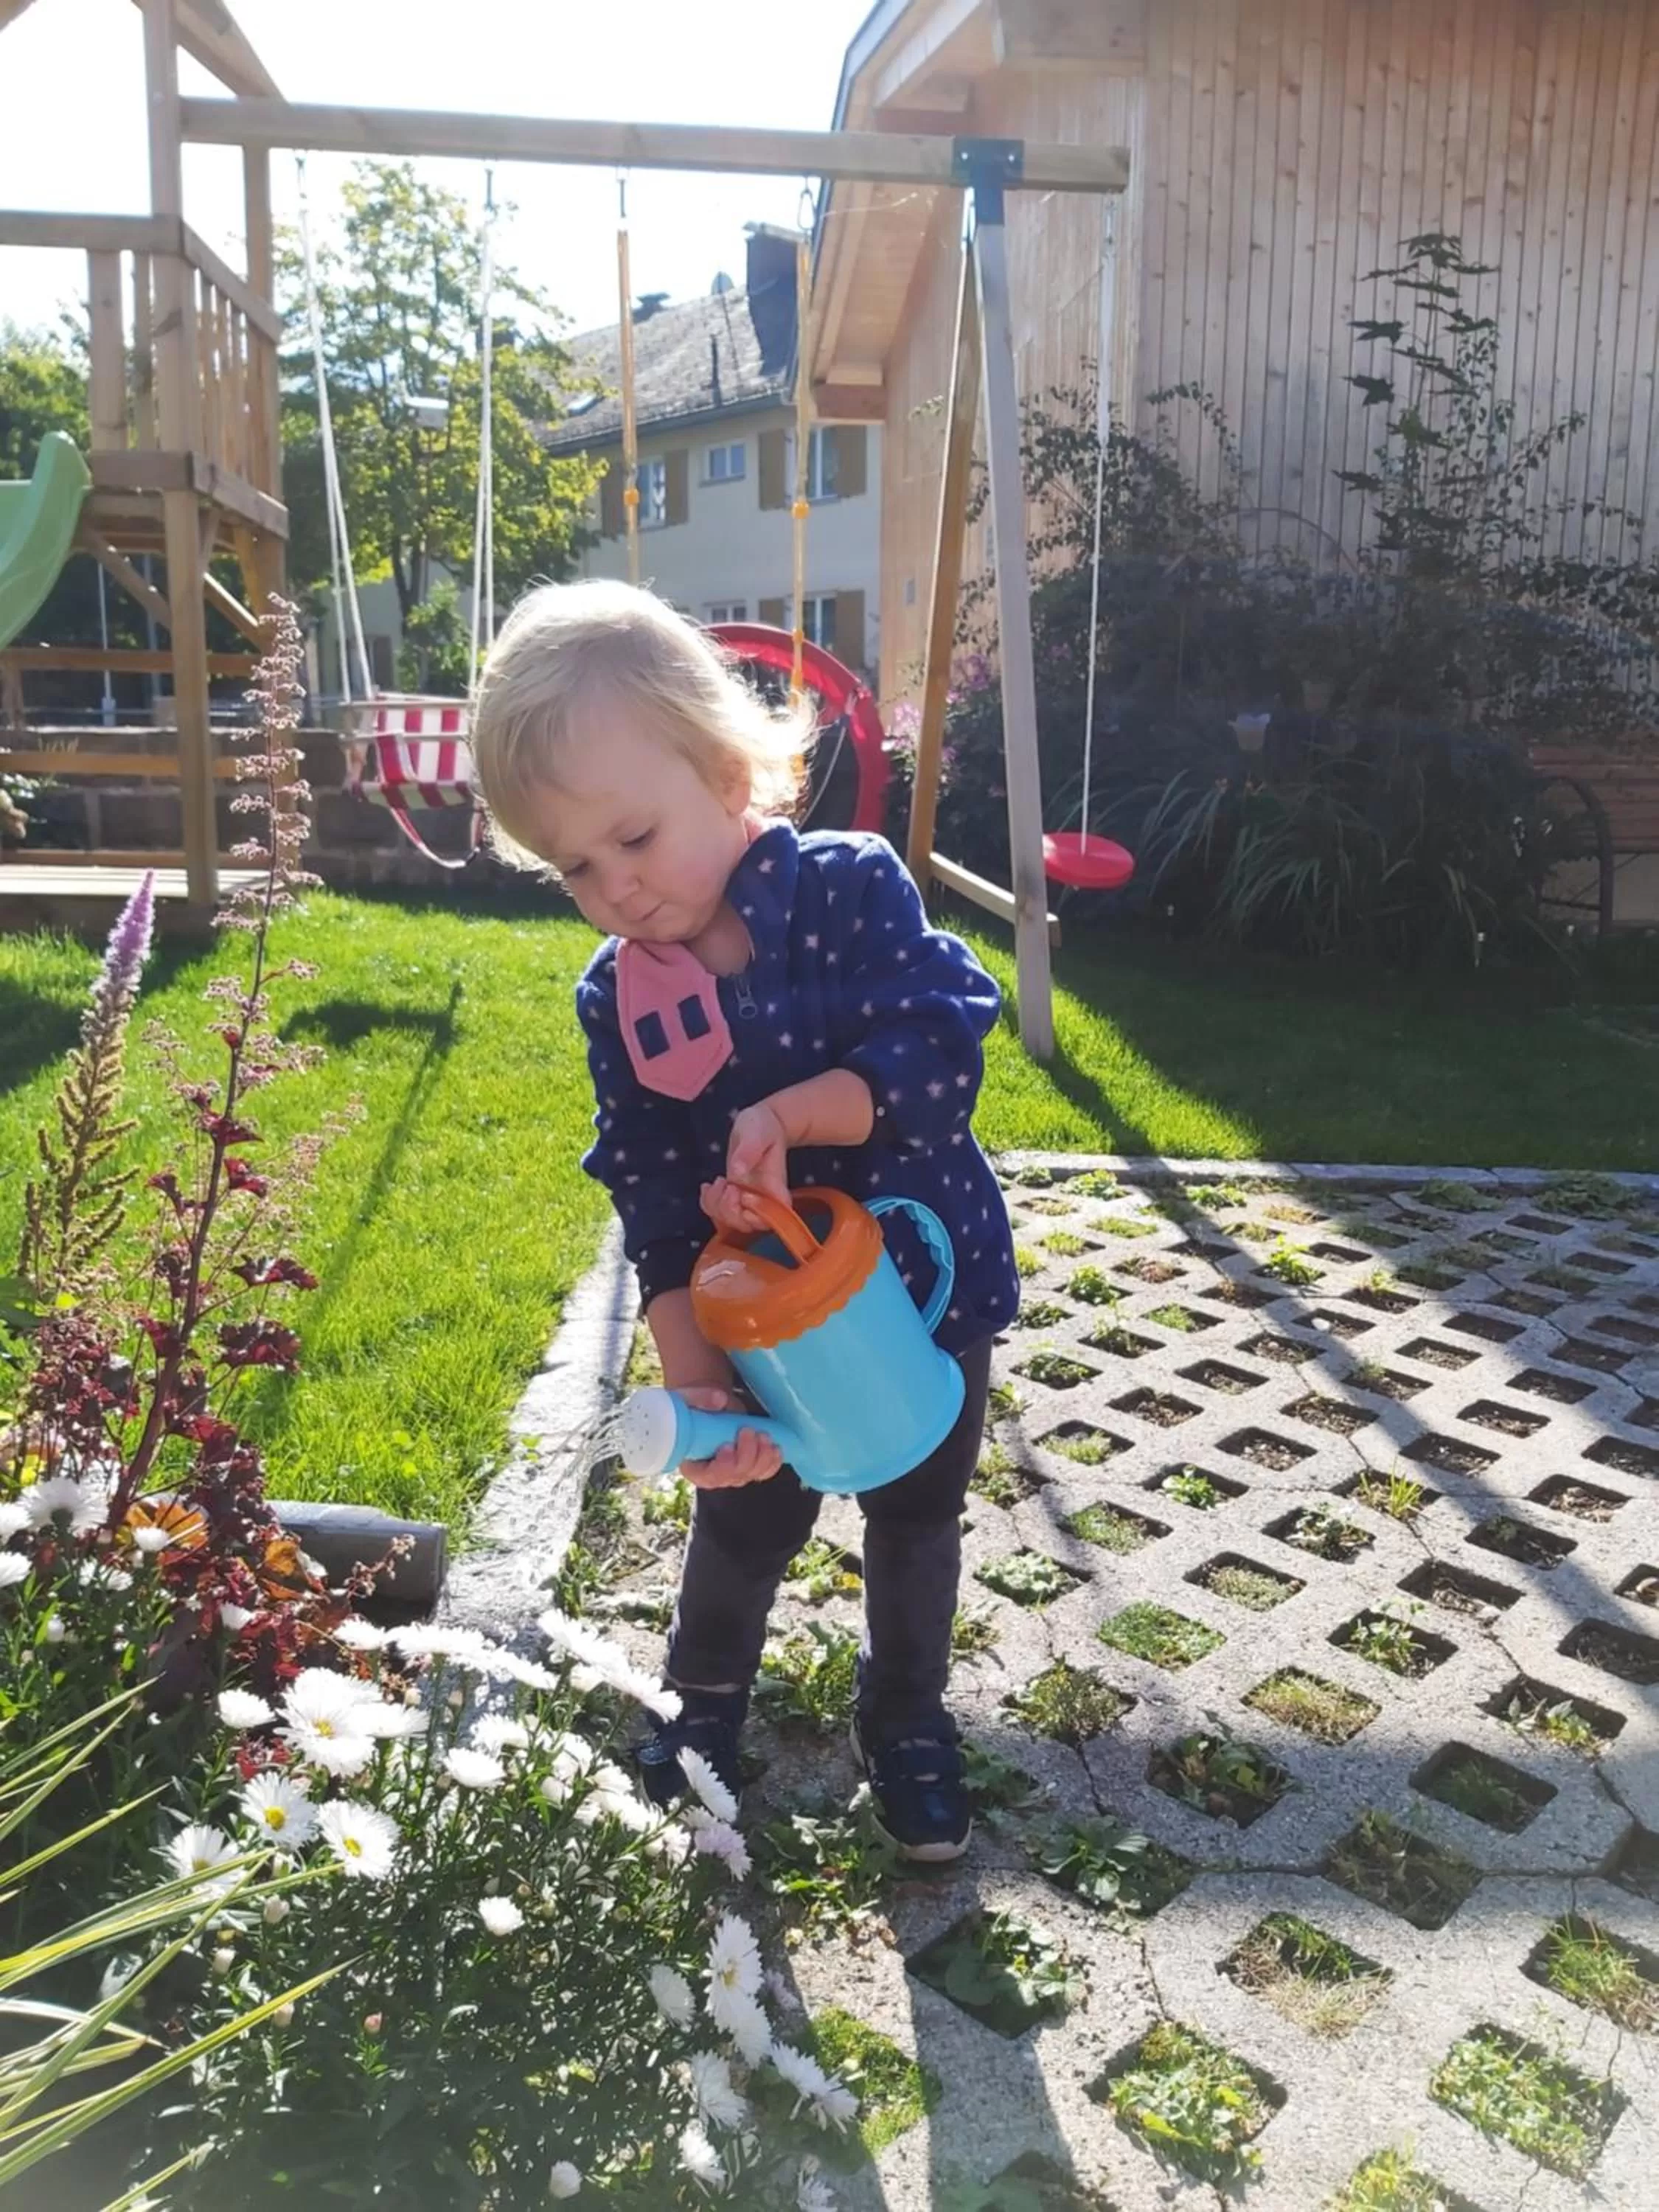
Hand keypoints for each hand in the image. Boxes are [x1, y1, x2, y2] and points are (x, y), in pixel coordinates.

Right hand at [675, 1385, 783, 1488]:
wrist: (708, 1407)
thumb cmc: (693, 1407)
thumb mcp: (688, 1399)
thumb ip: (699, 1398)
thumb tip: (720, 1399)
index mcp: (692, 1464)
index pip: (707, 1476)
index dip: (721, 1466)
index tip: (728, 1446)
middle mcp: (712, 1474)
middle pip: (733, 1477)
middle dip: (746, 1456)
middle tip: (748, 1431)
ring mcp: (732, 1472)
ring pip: (751, 1474)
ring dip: (762, 1457)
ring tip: (763, 1435)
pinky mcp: (747, 1466)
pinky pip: (763, 1471)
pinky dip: (772, 1462)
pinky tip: (776, 1449)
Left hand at [701, 1099, 791, 1235]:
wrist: (758, 1125)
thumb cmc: (762, 1127)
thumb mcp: (756, 1131)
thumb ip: (749, 1149)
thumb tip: (737, 1171)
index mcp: (774, 1184)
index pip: (776, 1212)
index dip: (760, 1214)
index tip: (745, 1195)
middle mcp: (762, 1197)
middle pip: (750, 1224)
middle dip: (731, 1211)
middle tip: (726, 1186)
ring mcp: (746, 1199)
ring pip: (732, 1221)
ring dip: (717, 1206)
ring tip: (717, 1182)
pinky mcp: (732, 1196)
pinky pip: (718, 1211)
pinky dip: (708, 1203)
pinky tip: (707, 1186)